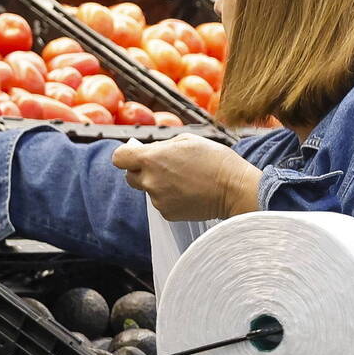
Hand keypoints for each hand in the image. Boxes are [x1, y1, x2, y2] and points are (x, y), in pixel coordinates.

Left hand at [112, 134, 261, 220]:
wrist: (234, 189)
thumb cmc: (214, 160)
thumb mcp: (187, 140)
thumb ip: (160, 145)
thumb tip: (144, 150)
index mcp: (151, 158)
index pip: (119, 158)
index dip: (126, 156)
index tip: (134, 155)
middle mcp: (150, 181)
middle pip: (130, 177)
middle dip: (142, 171)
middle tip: (165, 167)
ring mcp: (158, 200)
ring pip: (148, 190)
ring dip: (159, 184)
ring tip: (184, 180)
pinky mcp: (167, 214)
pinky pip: (161, 203)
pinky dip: (170, 198)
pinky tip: (188, 192)